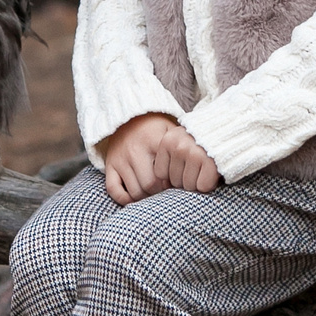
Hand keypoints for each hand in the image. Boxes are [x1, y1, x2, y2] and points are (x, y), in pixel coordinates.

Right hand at [101, 112, 219, 204]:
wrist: (128, 117)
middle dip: (161, 193)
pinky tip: (136, 198)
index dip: (174, 185)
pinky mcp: (110, 165)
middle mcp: (134, 151)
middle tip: (168, 192)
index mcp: (153, 141)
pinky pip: (114, 190)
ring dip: (146, 198)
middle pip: (150, 185)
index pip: (165, 174)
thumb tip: (206, 168)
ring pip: (134, 191)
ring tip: (155, 194)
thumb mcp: (172, 131)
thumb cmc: (156, 128)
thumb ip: (185, 147)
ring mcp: (120, 159)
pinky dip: (125, 199)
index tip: (180, 185)